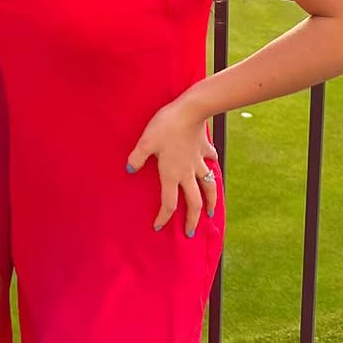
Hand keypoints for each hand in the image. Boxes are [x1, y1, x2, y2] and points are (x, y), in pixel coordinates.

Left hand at [126, 98, 217, 234]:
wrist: (191, 110)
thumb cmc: (166, 126)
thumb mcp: (146, 142)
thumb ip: (137, 157)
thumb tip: (130, 170)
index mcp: (172, 174)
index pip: (169, 203)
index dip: (164, 217)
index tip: (159, 227)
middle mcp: (187, 173)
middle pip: (193, 202)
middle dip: (192, 220)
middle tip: (190, 232)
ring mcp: (199, 162)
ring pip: (208, 187)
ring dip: (210, 201)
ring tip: (210, 212)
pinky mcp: (205, 149)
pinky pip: (210, 161)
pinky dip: (212, 166)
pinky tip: (212, 166)